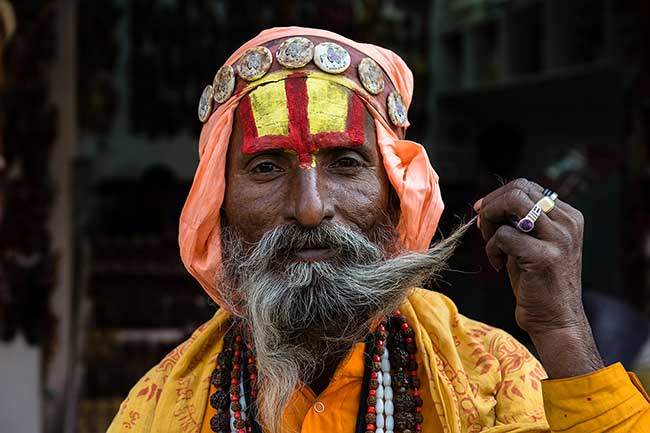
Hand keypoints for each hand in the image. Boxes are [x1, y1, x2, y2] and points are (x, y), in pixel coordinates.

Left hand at [474, 178, 603, 377]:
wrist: (556, 320)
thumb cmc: (538, 282)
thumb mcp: (532, 243)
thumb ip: (519, 221)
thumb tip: (486, 204)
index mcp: (568, 215)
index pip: (526, 186)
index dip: (498, 197)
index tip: (483, 213)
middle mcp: (567, 223)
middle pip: (518, 190)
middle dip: (491, 205)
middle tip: (483, 227)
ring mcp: (559, 239)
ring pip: (512, 203)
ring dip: (490, 222)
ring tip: (492, 244)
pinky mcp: (544, 257)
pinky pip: (503, 236)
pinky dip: (492, 249)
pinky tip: (498, 265)